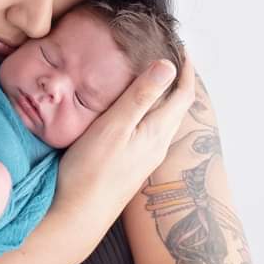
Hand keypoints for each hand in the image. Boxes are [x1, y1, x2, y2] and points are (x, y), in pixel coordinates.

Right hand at [54, 49, 195, 222]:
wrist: (78, 216)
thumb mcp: (115, 127)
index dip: (186, 69)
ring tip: (151, 78)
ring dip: (164, 97)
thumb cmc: (91, 172)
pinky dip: (149, 112)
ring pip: (164, 120)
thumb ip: (141, 96)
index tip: (181, 46)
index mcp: (157, 132)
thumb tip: (169, 65)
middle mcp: (157, 146)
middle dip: (177, 80)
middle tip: (167, 56)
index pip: (183, 94)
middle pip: (177, 107)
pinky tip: (133, 112)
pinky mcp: (132, 166)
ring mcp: (145, 159)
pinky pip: (150, 132)